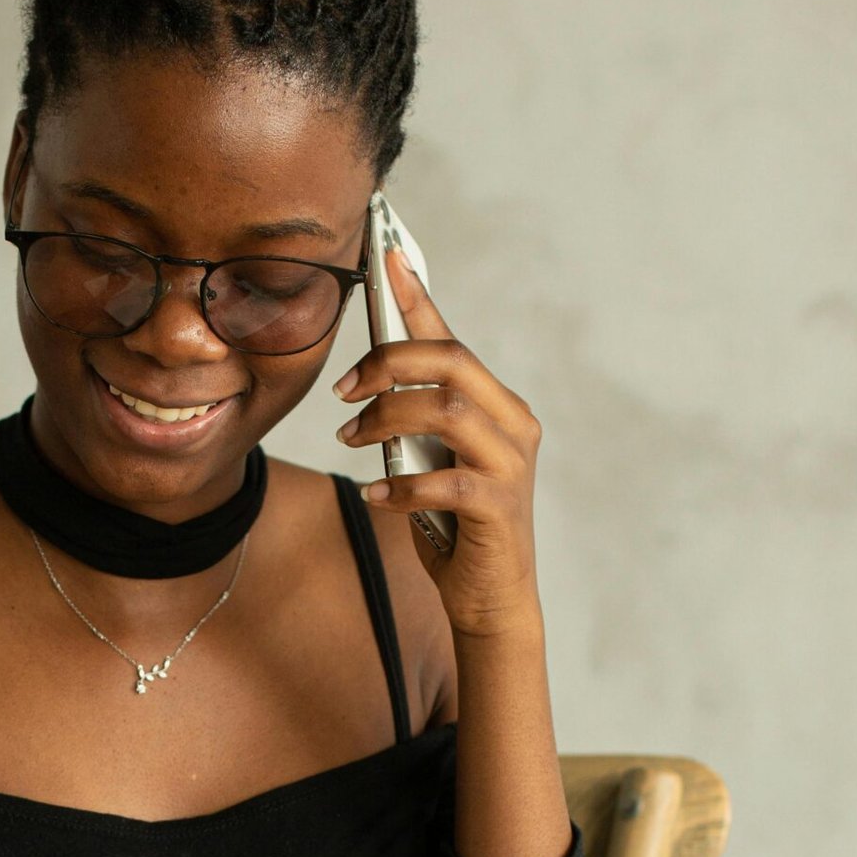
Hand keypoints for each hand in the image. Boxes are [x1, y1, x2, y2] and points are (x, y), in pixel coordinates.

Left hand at [333, 249, 543, 640]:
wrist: (491, 599)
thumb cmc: (456, 529)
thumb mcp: (430, 462)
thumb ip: (414, 424)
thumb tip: (368, 387)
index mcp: (497, 407)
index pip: (453, 341)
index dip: (418, 298)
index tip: (387, 258)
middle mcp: (513, 425)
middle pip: (451, 364)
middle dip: (389, 364)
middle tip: (344, 390)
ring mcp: (511, 464)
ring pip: (448, 409)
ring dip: (388, 417)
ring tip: (352, 439)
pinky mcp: (499, 507)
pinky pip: (446, 482)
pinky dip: (403, 487)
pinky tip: (377, 496)